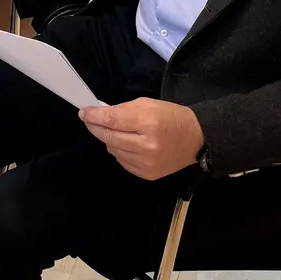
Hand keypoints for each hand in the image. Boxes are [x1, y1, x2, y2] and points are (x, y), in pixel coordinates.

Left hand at [80, 99, 204, 180]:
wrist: (197, 139)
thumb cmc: (172, 117)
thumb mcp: (149, 104)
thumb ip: (123, 110)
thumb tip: (100, 116)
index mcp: (148, 122)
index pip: (112, 120)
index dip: (94, 116)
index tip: (83, 112)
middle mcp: (146, 145)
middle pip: (109, 137)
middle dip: (96, 128)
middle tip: (89, 121)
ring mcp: (147, 163)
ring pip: (113, 150)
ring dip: (109, 140)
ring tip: (115, 132)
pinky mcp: (147, 174)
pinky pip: (122, 162)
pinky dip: (120, 152)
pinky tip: (126, 145)